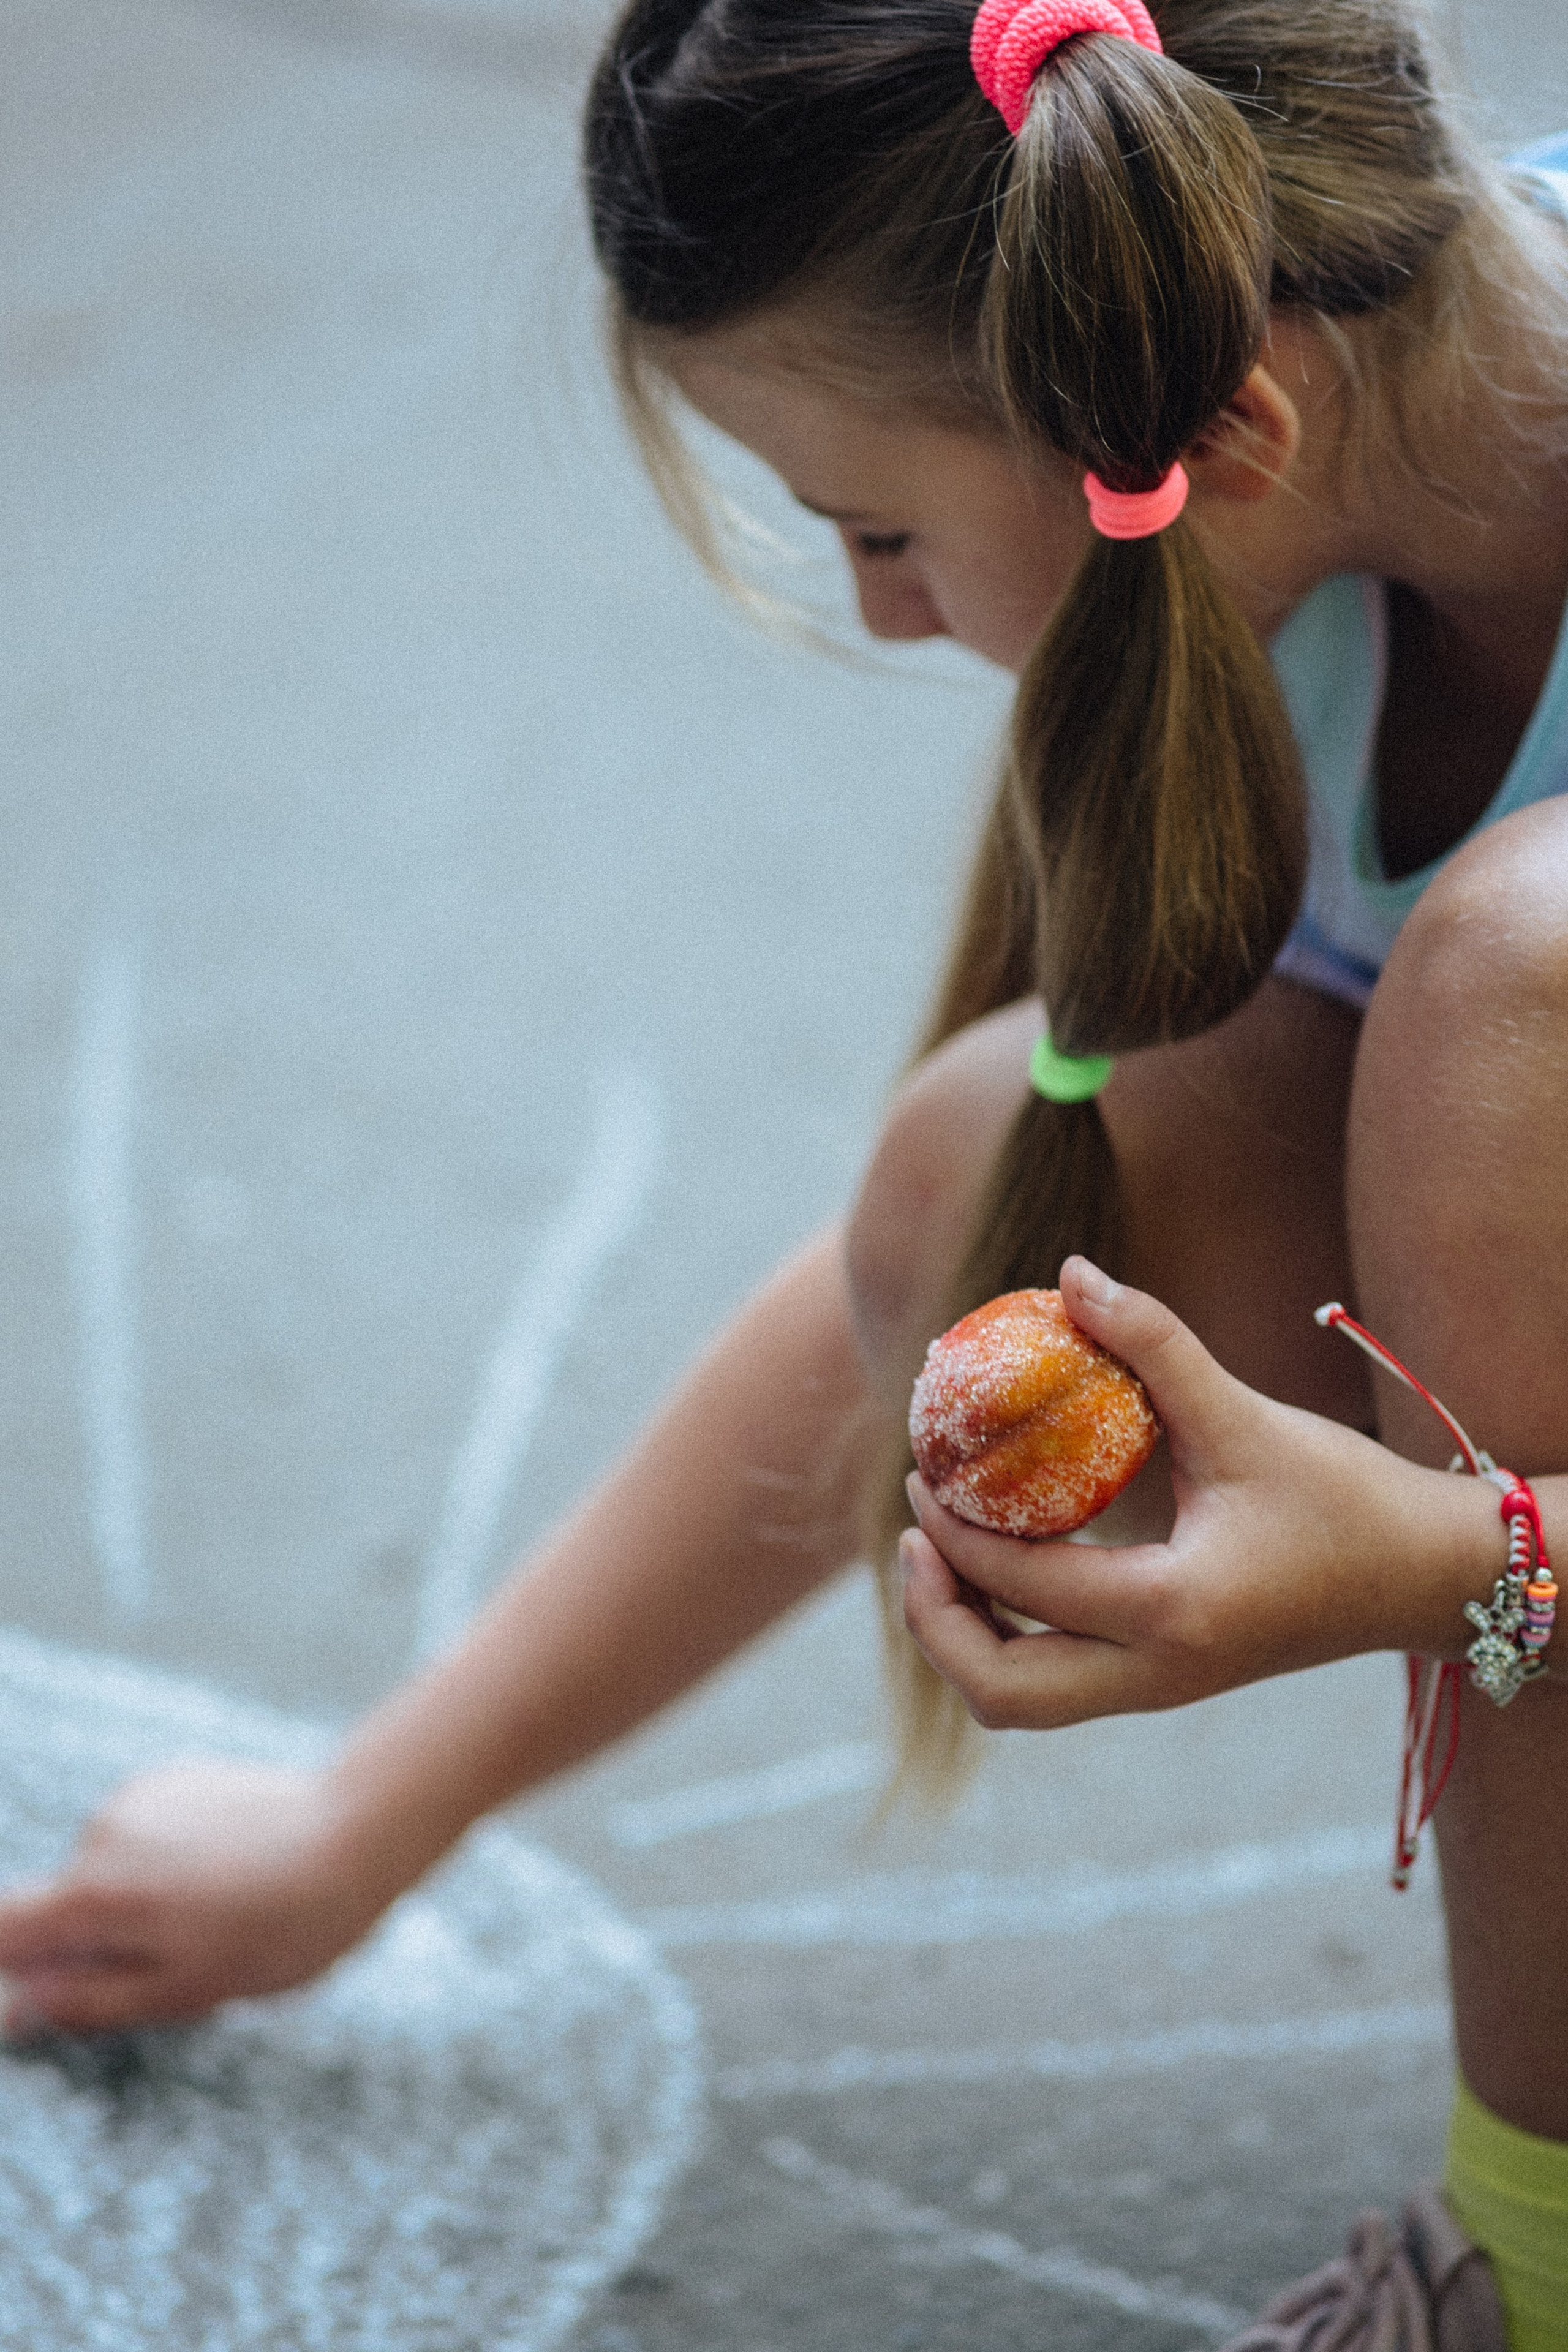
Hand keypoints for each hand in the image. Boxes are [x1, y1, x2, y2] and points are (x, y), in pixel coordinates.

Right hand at [0, 1760, 388, 2035]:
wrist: (358, 1833)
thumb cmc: (281, 1928)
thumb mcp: (185, 1990)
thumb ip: (90, 2001)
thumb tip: (17, 2013)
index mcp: (95, 1892)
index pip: (2, 1926)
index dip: (12, 1961)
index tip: (53, 1981)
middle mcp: (104, 1831)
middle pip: (63, 1903)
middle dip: (99, 1941)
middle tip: (182, 1960)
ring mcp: (141, 1796)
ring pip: (111, 1873)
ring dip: (143, 1903)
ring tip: (222, 1915)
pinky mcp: (178, 1777)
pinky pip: (148, 1838)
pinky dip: (171, 1866)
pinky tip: (233, 1875)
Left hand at [899, 1256, 1497, 1730]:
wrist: (1425, 1576)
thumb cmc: (1346, 1496)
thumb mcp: (1246, 1415)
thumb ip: (1156, 1342)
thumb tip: (1071, 1272)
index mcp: (1173, 1610)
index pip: (1024, 1582)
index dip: (952, 1530)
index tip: (921, 1469)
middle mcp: (1159, 1672)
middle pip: (1001, 1693)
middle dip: (936, 1621)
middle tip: (915, 1533)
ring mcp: (1161, 1689)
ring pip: (1023, 1704)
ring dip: (965, 1640)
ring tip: (942, 1553)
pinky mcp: (1167, 1682)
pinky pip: (1056, 1686)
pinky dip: (1009, 1639)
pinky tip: (1003, 1564)